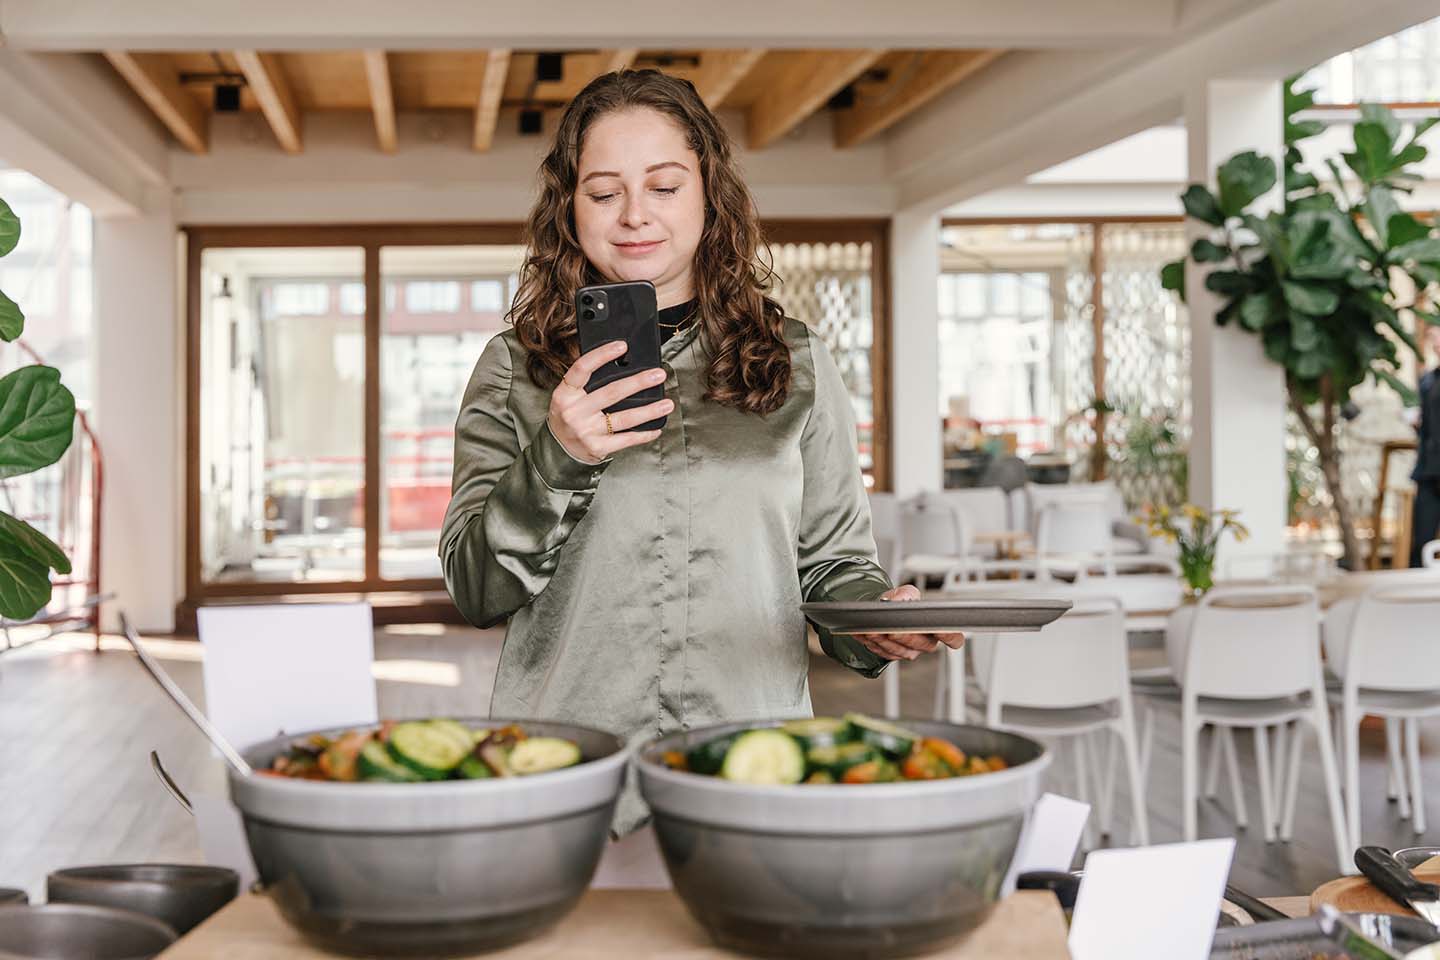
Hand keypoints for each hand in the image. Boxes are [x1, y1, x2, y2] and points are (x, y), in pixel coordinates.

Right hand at [548, 341, 673, 463]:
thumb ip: (588, 384)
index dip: (602, 355)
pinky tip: (655, 428)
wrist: (558, 450)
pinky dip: (643, 434)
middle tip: (658, 375)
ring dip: (649, 411)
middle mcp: (574, 412)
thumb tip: (623, 366)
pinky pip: (626, 439)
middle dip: (638, 382)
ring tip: (667, 404)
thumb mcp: (570, 398)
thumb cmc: (570, 417)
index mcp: (565, 394)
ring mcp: (586, 431)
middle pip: (611, 393)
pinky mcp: (597, 447)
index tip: (622, 346)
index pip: (582, 368)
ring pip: (624, 418)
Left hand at [852, 584, 965, 661]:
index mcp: (936, 628)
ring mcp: (908, 652)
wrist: (880, 611)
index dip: (949, 636)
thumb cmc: (898, 603)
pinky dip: (873, 643)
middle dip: (905, 636)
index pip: (953, 638)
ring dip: (884, 640)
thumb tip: (901, 599)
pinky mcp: (891, 656)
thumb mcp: (904, 593)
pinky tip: (866, 633)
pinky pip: (883, 653)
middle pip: (921, 644)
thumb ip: (906, 593)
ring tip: (872, 629)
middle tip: (892, 629)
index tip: (939, 630)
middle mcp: (925, 643)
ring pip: (899, 651)